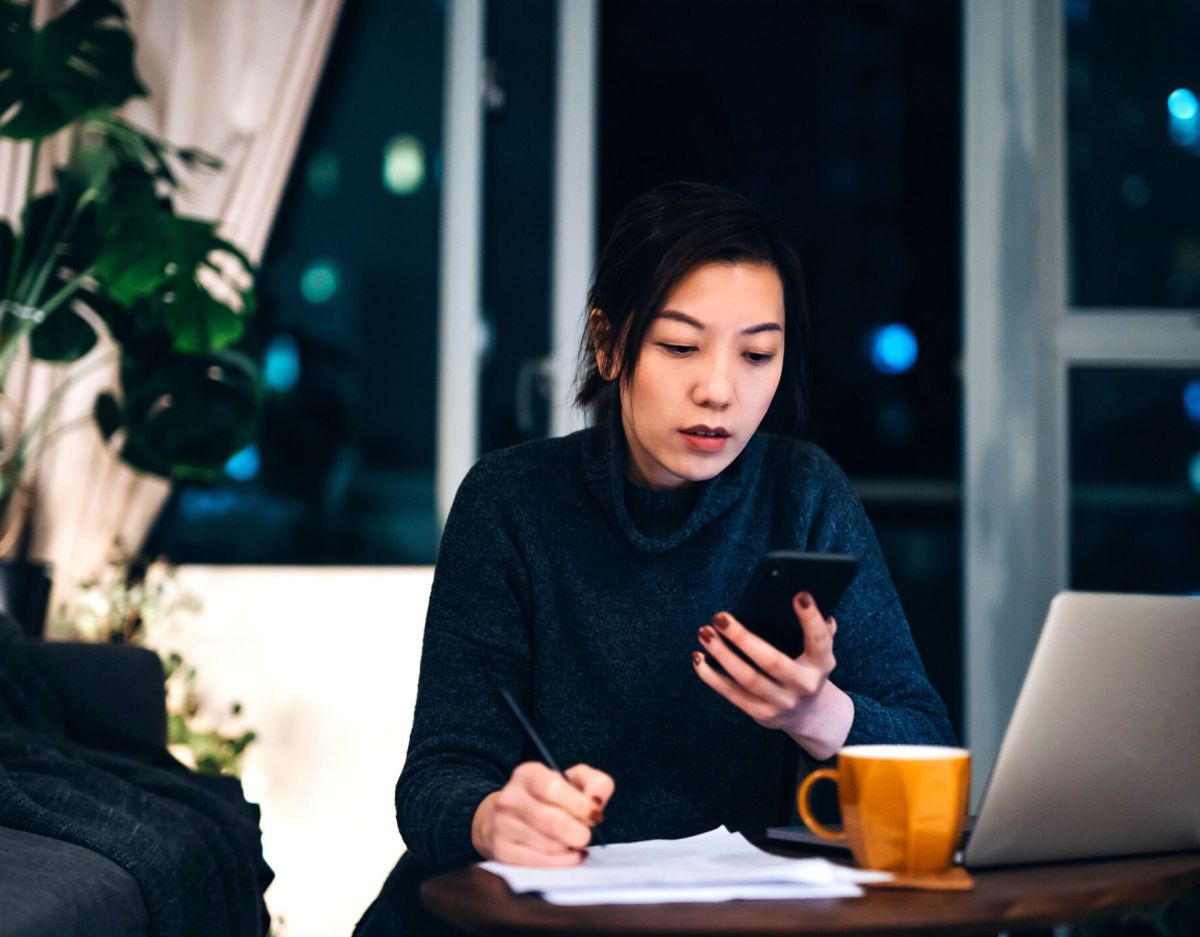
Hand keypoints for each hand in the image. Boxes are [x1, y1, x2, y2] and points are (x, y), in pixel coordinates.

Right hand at [471, 762, 613, 865]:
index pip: (554, 789)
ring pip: (550, 846)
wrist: (507, 817)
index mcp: (527, 774)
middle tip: (585, 834)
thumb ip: (595, 783)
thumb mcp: (574, 780)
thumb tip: (596, 802)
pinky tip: (569, 855)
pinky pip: (541, 863)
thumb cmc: (549, 798)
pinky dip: (563, 863)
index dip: (580, 805)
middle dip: (579, 833)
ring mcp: (503, 826)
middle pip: (554, 823)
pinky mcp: (503, 851)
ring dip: (571, 849)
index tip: (594, 814)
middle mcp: (510, 798)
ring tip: (573, 842)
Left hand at [692, 592, 853, 760]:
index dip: (811, 619)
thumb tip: (807, 599)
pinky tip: (698, 658)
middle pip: (771, 662)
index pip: (819, 640)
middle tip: (720, 617)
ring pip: (747, 678)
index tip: (799, 596)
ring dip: (721, 654)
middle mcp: (804, 685)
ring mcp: (782, 702)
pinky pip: (731, 693)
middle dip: (742, 638)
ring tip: (705, 633)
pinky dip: (711, 676)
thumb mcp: (819, 652)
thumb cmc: (806, 668)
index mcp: (821, 664)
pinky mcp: (761, 714)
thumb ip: (819, 629)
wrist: (807, 714)